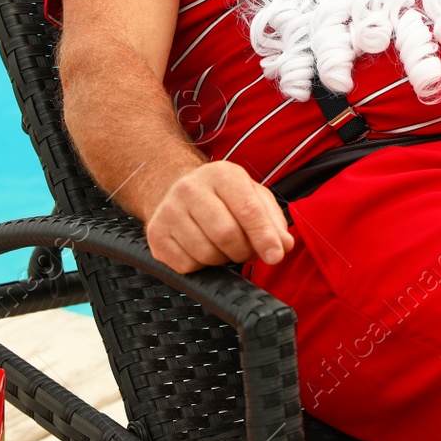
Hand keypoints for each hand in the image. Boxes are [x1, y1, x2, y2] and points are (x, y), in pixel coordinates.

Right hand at [143, 160, 295, 271]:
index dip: (264, 237)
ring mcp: (169, 211)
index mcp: (222, 174)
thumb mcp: (252, 196)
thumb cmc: (222, 197)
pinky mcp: (156, 234)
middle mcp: (191, 188)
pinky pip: (187, 265)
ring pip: (206, 253)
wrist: (176, 190)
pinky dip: (201, 266)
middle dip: (243, 251)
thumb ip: (272, 220)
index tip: (276, 256)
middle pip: (226, 235)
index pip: (248, 209)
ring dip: (222, 259)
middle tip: (246, 250)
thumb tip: (284, 245)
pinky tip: (203, 248)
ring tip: (223, 246)